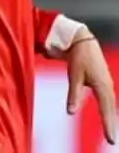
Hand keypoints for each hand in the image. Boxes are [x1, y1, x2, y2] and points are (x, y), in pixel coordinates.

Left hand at [66, 27, 115, 144]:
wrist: (82, 41)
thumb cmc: (78, 58)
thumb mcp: (74, 76)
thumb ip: (73, 95)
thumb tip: (70, 113)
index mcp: (103, 87)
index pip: (106, 111)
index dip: (107, 126)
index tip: (110, 140)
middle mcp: (108, 86)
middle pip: (111, 110)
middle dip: (110, 125)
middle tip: (111, 140)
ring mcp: (107, 83)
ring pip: (110, 104)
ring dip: (110, 117)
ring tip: (109, 131)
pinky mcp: (103, 81)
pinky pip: (108, 98)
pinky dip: (108, 108)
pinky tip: (107, 113)